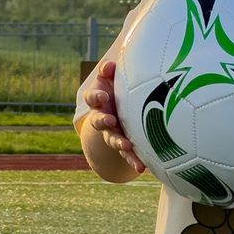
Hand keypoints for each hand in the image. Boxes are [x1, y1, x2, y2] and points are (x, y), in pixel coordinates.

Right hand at [76, 53, 142, 177]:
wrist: (121, 109)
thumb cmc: (117, 88)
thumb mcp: (112, 77)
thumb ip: (109, 70)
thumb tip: (110, 65)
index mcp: (99, 100)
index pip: (92, 97)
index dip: (96, 96)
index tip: (103, 95)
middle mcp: (102, 117)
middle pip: (98, 121)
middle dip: (103, 121)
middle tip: (109, 120)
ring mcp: (112, 132)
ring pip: (112, 139)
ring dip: (118, 143)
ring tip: (125, 146)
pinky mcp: (123, 144)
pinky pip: (127, 154)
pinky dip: (133, 161)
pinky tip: (141, 168)